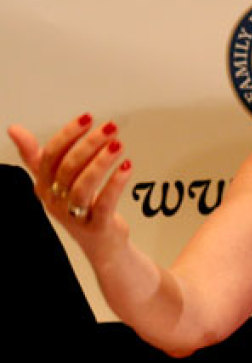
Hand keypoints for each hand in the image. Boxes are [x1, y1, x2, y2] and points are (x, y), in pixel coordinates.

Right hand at [7, 113, 132, 258]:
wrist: (101, 244)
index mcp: (43, 186)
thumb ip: (38, 156)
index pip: (50, 156)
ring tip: (118, 145)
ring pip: (83, 185)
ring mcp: (75, 215)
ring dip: (102, 162)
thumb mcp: (55, 182)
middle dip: (89, 144)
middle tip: (110, 128)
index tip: (87, 117)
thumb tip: (13, 129)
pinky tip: (127, 166)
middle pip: (68, 168)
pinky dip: (115, 183)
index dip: (69, 134)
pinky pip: (104, 203)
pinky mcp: (96, 226)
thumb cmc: (78, 208)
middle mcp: (55, 201)